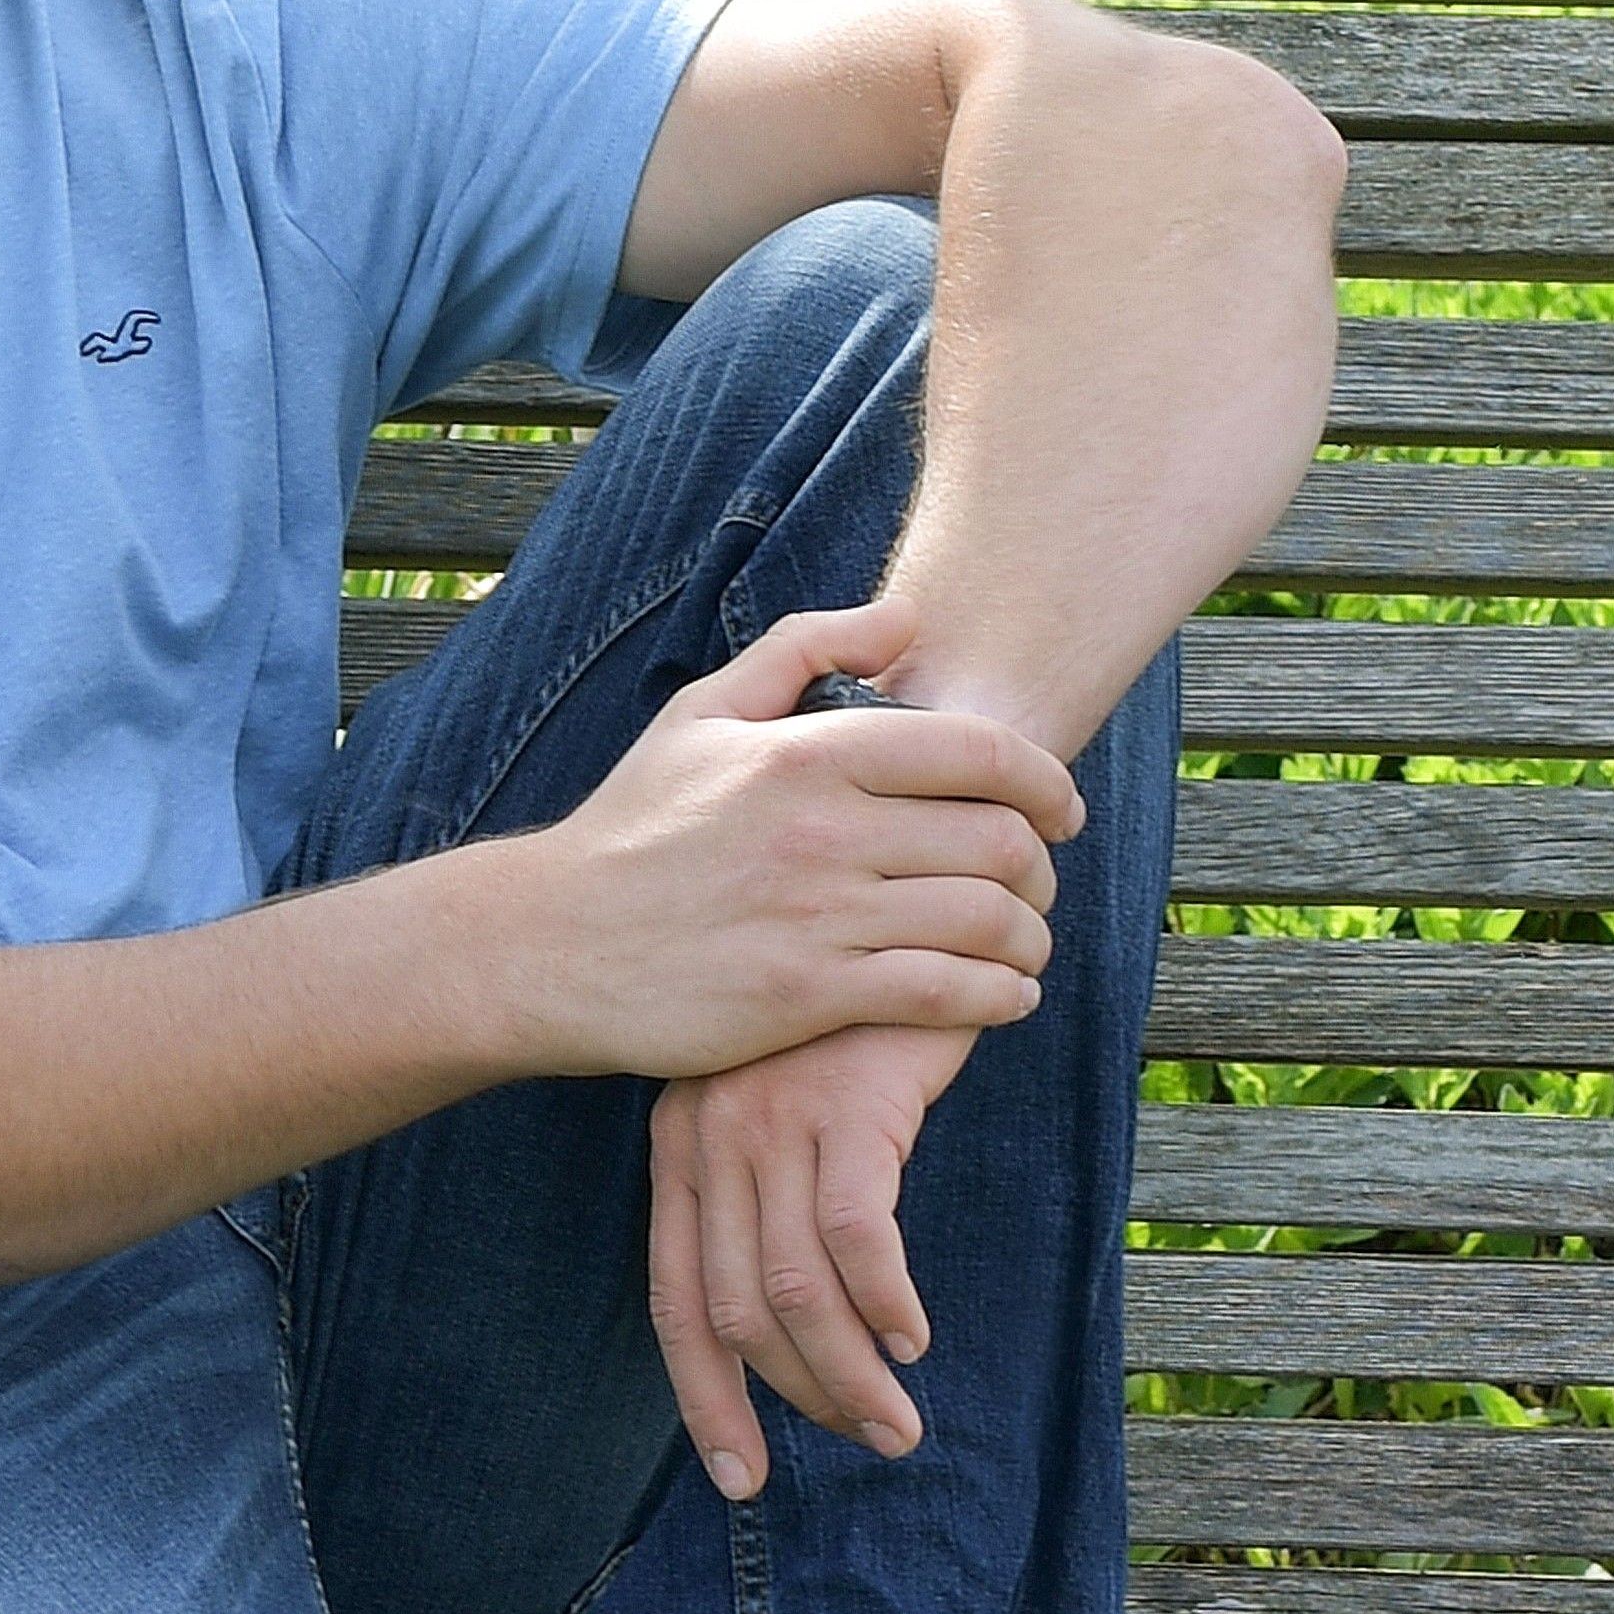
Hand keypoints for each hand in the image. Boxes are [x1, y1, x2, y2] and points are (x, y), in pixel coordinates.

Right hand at [509, 600, 1076, 1086]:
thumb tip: (907, 618)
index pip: (975, 751)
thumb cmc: (635, 825)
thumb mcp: (700, 713)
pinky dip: (1000, 995)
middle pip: (999, 841)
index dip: (1044, 780)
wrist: (554, 939)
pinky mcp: (811, 994)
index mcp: (803, 752)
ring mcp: (819, 915)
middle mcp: (821, 829)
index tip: (1059, 807)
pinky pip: (949, 994)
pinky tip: (1003, 993)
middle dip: (1042, 866)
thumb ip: (804, 650)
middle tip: (1035, 881)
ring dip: (1030, 936)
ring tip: (1023, 941)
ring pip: (987, 921)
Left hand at [648, 1015, 983, 1494]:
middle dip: (799, 1399)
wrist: (888, 924)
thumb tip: (786, 1334)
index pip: (675, 1299)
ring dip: (849, 1375)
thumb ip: (763, 1205)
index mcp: (682, 1147)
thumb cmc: (837, 1036)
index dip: (706, 1396)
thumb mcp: (777, 1117)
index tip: (740, 1478)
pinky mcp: (846, 1103)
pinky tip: (911, 1336)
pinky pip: (857, 1236)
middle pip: (734, 1310)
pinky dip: (885, 1303)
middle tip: (869, 1443)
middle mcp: (711, 1137)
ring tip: (899, 1423)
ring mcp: (774, 1117)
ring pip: (796, 1288)